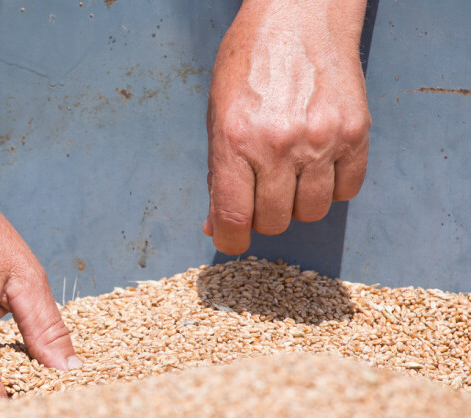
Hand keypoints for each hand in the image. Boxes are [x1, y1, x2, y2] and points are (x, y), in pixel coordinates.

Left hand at [203, 0, 370, 254]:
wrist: (299, 16)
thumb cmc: (248, 64)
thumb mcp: (218, 116)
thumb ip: (218, 173)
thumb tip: (217, 226)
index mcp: (235, 140)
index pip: (233, 219)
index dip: (230, 240)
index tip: (231, 239)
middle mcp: (278, 144)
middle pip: (273, 221)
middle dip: (261, 216)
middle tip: (259, 192)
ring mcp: (321, 139)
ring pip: (311, 212)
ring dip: (296, 204)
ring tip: (288, 175)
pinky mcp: (355, 133)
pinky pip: (346, 191)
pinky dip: (330, 188)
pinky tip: (317, 165)